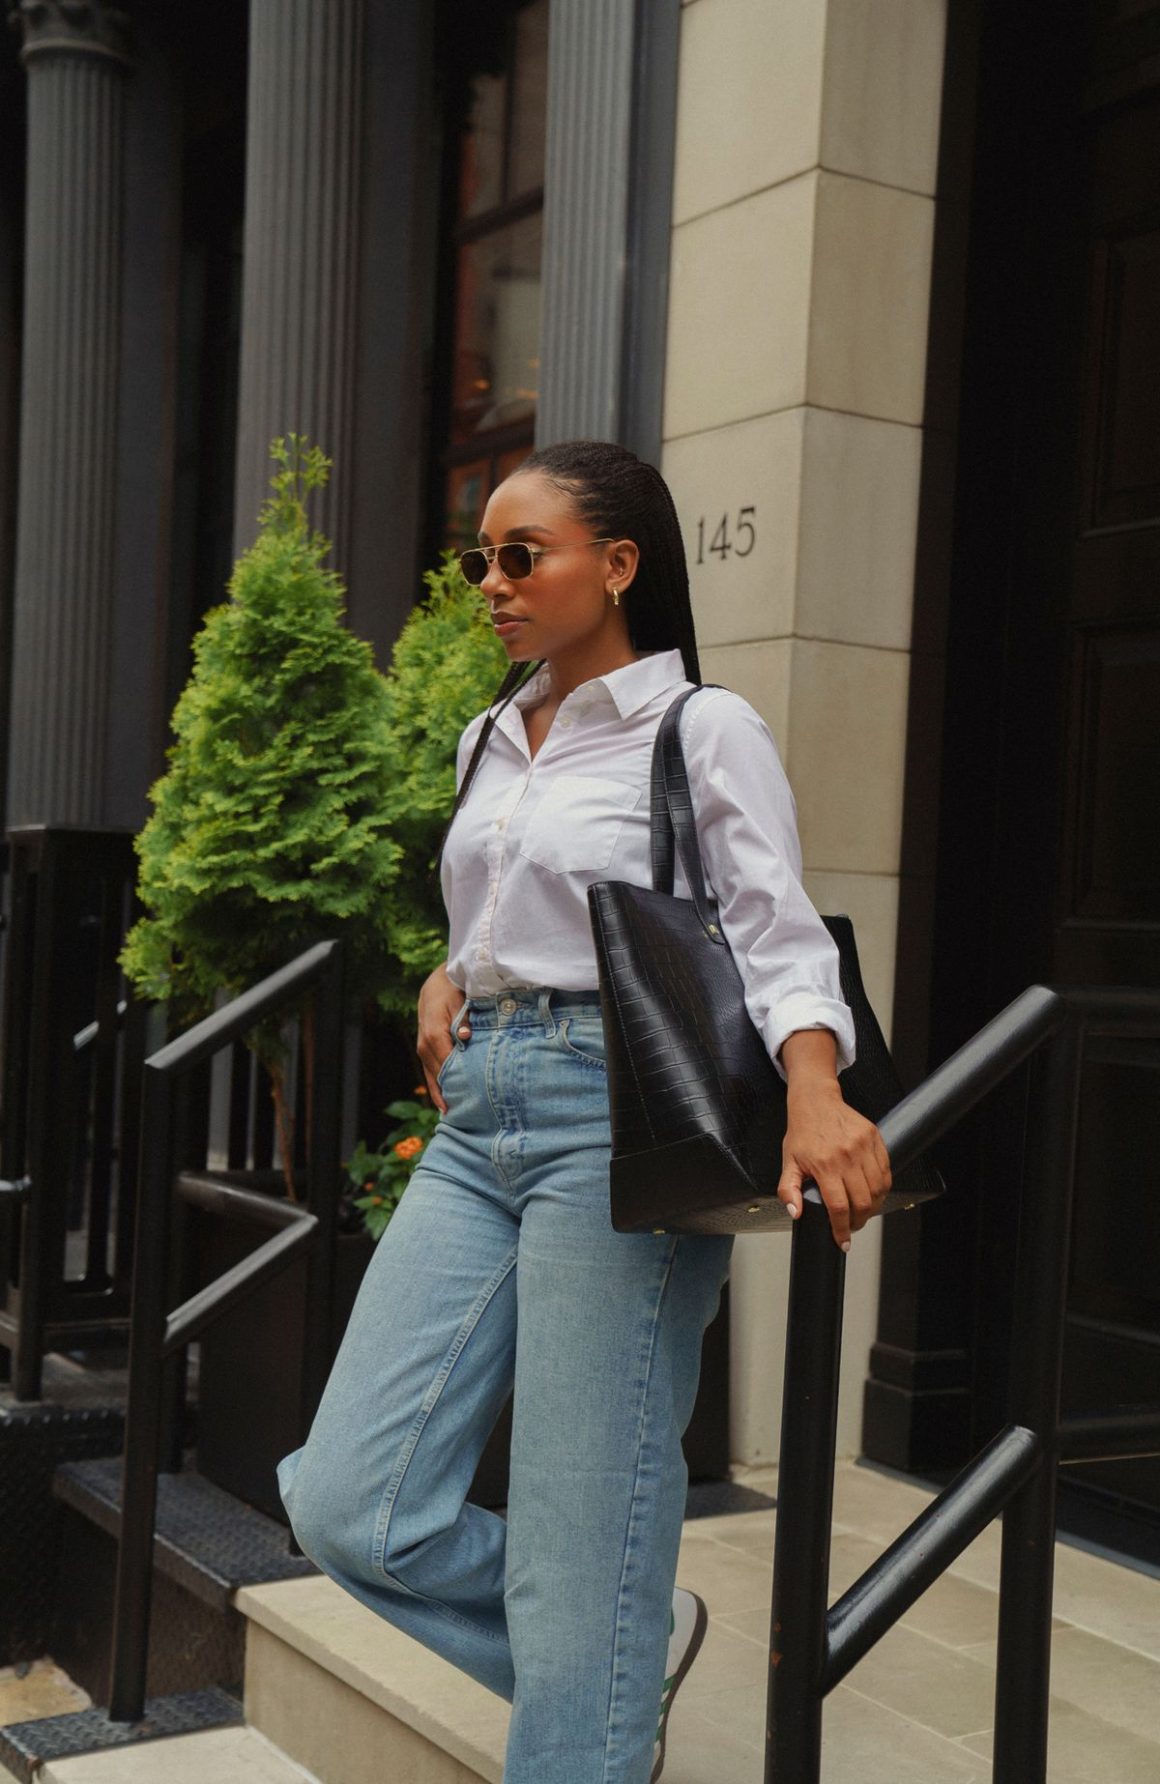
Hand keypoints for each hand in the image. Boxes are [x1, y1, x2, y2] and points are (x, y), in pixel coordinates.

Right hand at [416, 962, 469, 1113]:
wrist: (435, 984)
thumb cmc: (452, 991)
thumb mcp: (459, 1001)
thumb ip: (463, 1019)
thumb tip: (466, 1036)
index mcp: (435, 1035)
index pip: (449, 1065)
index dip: (461, 1082)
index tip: (474, 1099)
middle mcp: (425, 1046)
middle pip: (440, 1077)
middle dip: (453, 1095)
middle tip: (470, 1115)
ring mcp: (423, 1050)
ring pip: (433, 1079)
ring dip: (444, 1096)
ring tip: (458, 1117)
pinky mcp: (424, 1051)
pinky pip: (430, 1074)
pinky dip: (438, 1089)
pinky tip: (446, 1104)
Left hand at [775, 1031, 890, 1250]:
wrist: (816, 1102)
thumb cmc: (803, 1132)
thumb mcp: (788, 1161)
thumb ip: (788, 1189)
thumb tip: (795, 1212)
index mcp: (824, 1164)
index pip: (838, 1206)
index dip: (841, 1229)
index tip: (842, 1241)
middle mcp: (847, 1156)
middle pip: (862, 1202)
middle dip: (858, 1221)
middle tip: (852, 1226)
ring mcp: (863, 1147)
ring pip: (878, 1189)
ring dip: (873, 1207)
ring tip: (862, 1211)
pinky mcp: (875, 1139)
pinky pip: (886, 1171)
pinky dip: (883, 1188)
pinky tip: (873, 1193)